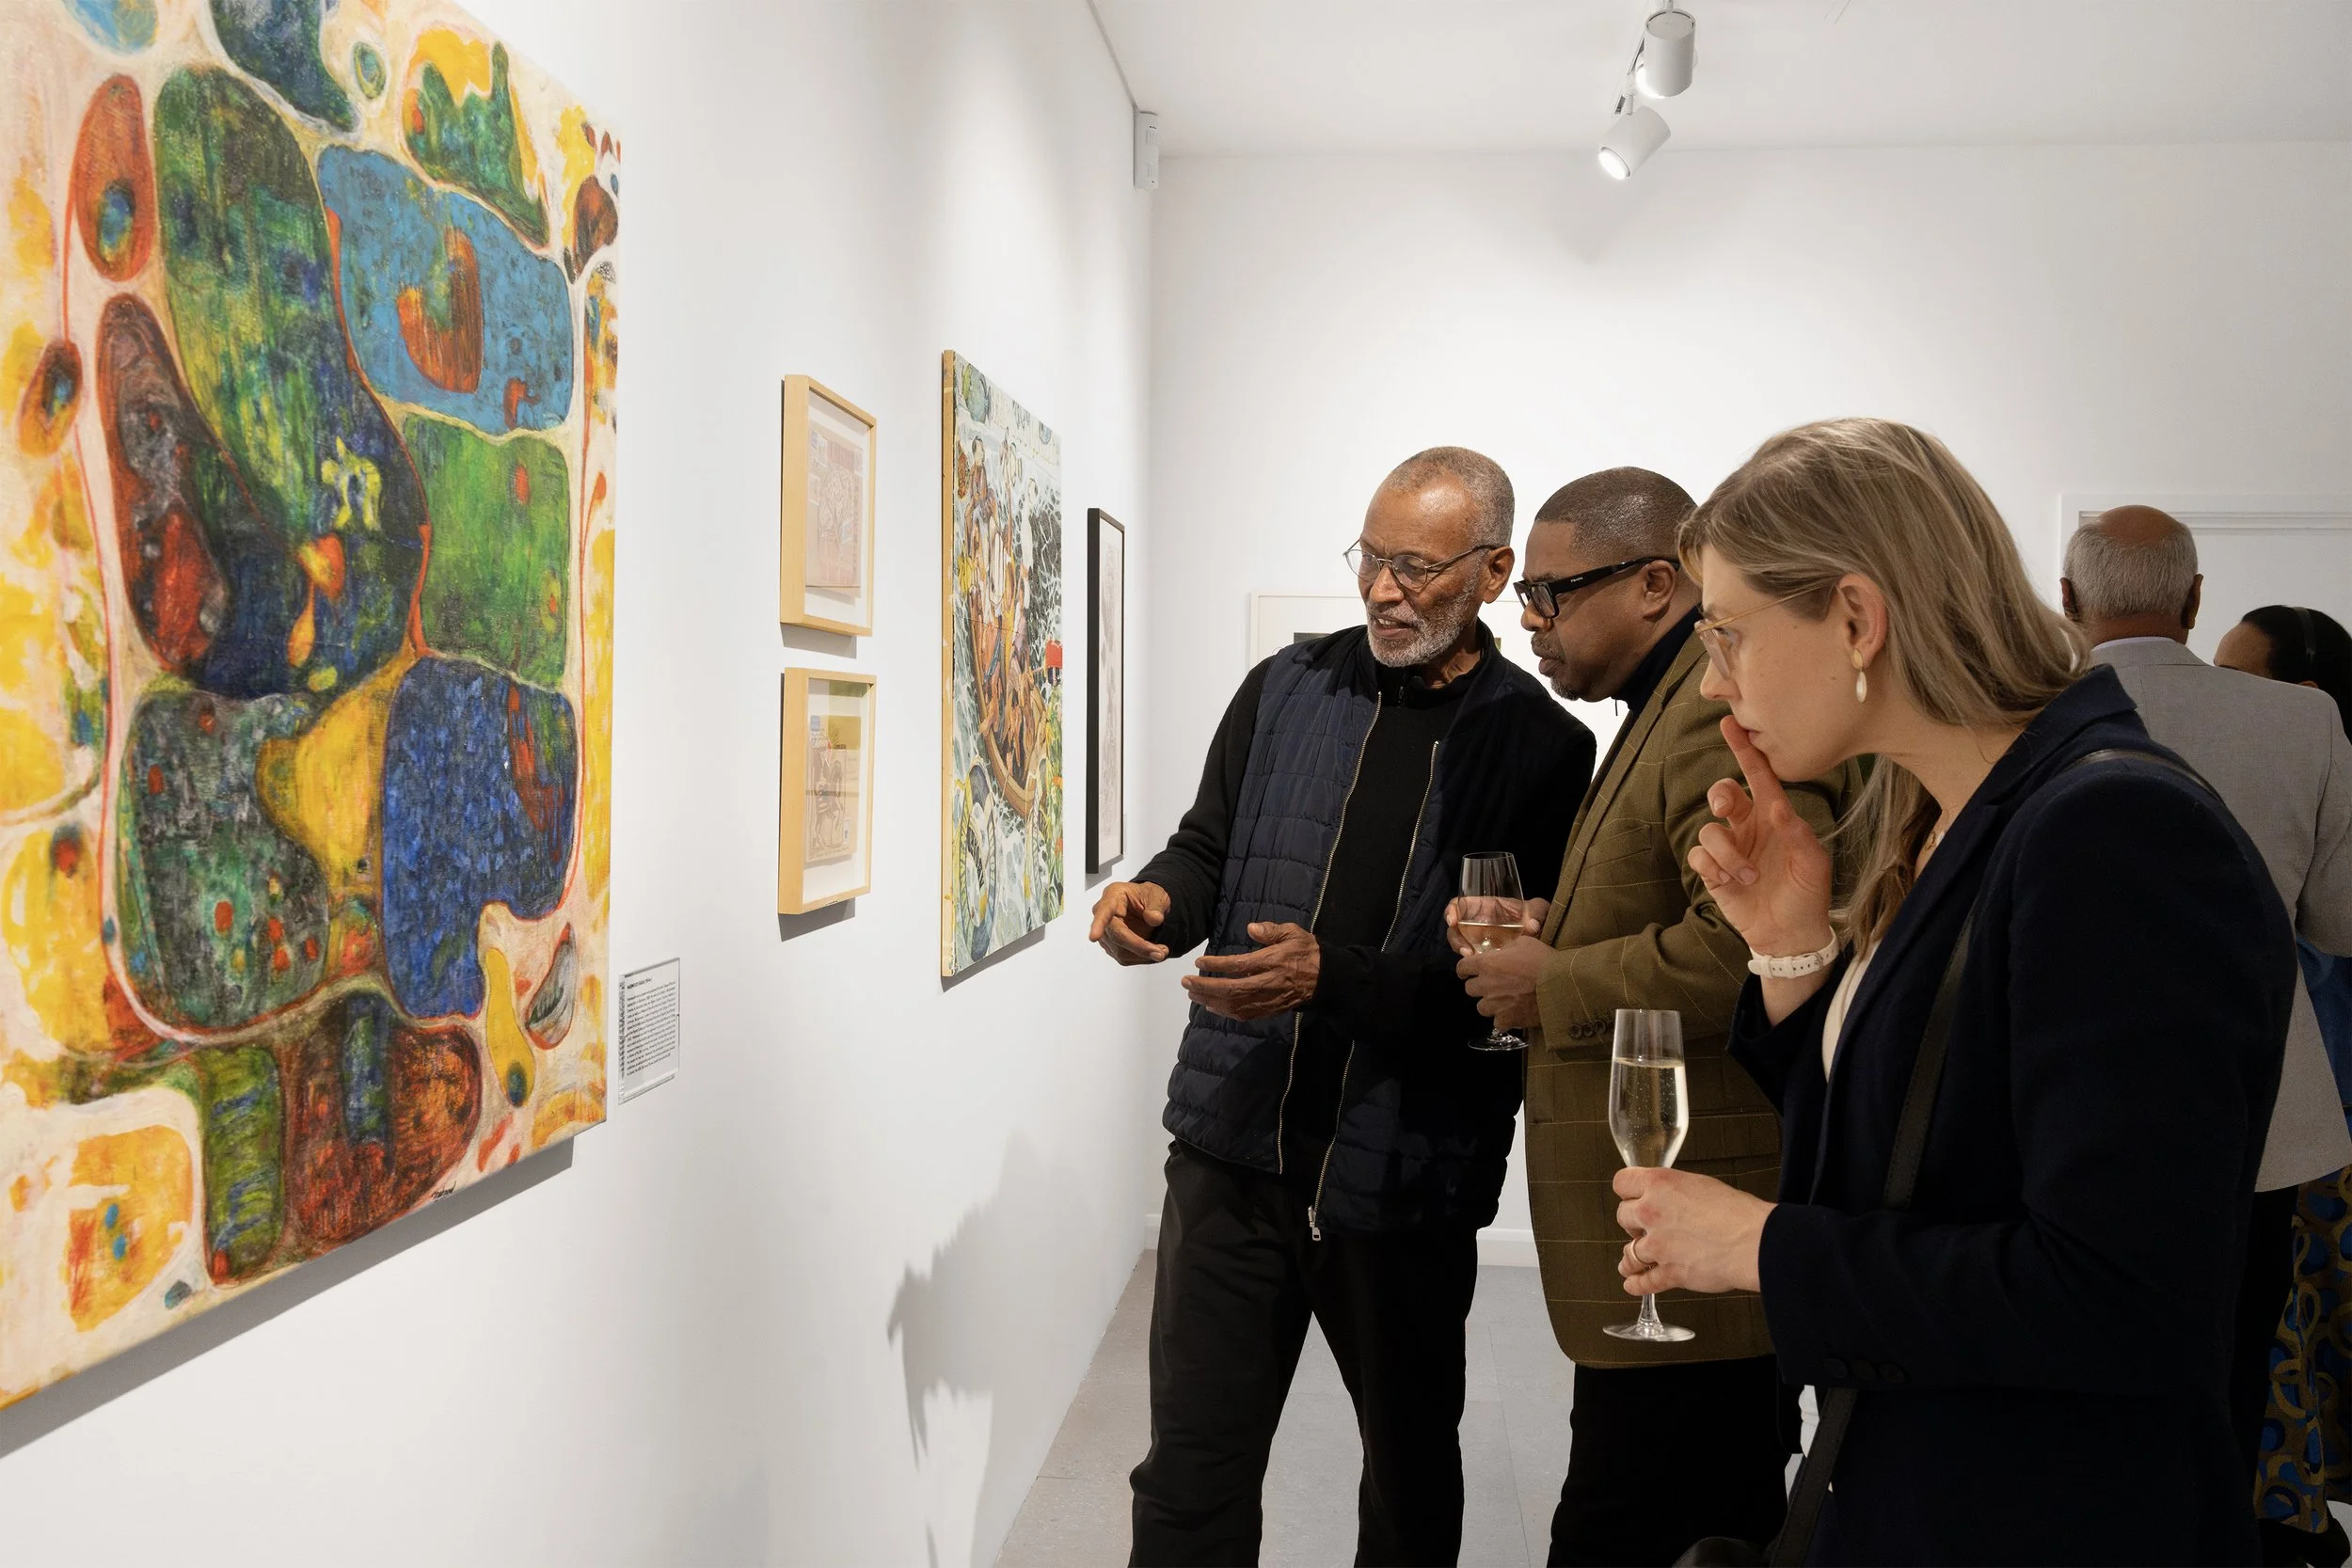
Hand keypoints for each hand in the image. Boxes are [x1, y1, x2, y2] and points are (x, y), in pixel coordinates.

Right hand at [1089, 881, 1171, 964]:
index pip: (1103, 912)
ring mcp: (1106, 932)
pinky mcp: (1111, 945)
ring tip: (1161, 951)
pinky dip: (1140, 958)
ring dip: (1142, 955)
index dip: (1098, 925)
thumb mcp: (1157, 894)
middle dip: (1139, 947)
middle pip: (1116, 936)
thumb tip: (1154, 919)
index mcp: (1113, 896)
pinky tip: (1151, 952)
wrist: (1148, 904)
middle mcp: (1105, 914)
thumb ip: (1156, 906)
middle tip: (1160, 952)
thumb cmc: (1147, 896)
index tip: (1094, 936)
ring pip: (1120, 951)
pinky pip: (1124, 957)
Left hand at [1183, 922, 1318, 1019]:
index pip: (1239, 965)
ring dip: (1211, 1000)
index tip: (1199, 962)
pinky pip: (1245, 1015)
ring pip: (1236, 1005)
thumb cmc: (1308, 952)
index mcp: (1273, 962)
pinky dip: (1225, 1012)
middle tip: (1186, 982)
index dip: (1217, 965)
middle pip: (1232, 989)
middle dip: (1206, 987)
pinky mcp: (1271, 1010)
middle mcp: (1269, 983)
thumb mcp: (1293, 933)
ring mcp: (1269, 999)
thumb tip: (1251, 927)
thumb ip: (1271, 930)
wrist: (1327, 979)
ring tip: (1193, 993)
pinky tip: (1212, 1006)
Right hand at [1445, 896, 1548, 956]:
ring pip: (1461, 944)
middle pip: (1456, 928)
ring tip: (1473, 959)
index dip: (1451, 911)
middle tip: (1466, 951)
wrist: (1542, 937)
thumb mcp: (1538, 910)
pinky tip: (1481, 966)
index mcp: (1485, 907)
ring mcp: (1479, 939)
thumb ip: (1537, 912)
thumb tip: (1532, 925)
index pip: (1460, 904)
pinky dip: (1473, 963)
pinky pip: (1472, 958)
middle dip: (1456, 940)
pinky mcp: (1484, 954)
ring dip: (1462, 952)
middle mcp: (1477, 922)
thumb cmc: (1535, 917)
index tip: (1453, 921)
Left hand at [1455, 936, 1548, 1031]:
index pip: (1463, 967)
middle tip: (1491, 985)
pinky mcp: (1507, 1020)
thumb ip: (1506, 948)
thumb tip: (1501, 953)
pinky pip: (1497, 1023)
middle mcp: (1486, 985)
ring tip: (1503, 1001)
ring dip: (1489, 1004)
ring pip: (1481, 1008)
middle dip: (1478, 986)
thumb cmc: (1543, 960)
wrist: (1560, 984)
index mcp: (1487, 964)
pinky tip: (1513, 1014)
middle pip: (1469, 989)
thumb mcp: (1524, 943)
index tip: (1467, 972)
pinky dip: (1503, 1019)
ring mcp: (1495, 1005)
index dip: (1464, 969)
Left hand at [1613, 1167, 1772, 1294]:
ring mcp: (1658, 1245)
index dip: (1627, 1191)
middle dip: (1632, 1222)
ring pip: (1629, 1251)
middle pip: (1622, 1215)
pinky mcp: (1669, 1272)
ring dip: (1632, 1256)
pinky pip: (1644, 1281)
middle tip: (1642, 1227)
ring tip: (1632, 1260)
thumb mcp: (1700, 1184)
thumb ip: (1674, 1191)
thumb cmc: (1737, 1212)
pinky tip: (1633, 1284)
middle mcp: (1652, 1212)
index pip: (1622, 1183)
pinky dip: (1637, 1285)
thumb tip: (1667, 1198)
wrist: (1755, 1241)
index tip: (1629, 1197)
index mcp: (1660, 1184)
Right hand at [1688, 715, 1836, 957]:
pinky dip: (1712, 867)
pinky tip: (1729, 882)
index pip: (1757, 775)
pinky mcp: (1714, 873)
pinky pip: (1699, 857)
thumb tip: (1776, 808)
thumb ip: (1797, 833)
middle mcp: (1748, 827)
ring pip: (1709, 831)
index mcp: (1774, 817)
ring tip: (1746, 876)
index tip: (1729, 724)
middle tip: (1725, 807)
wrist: (1791, 935)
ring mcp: (1730, 849)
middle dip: (1719, 793)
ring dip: (1726, 853)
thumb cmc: (1808, 894)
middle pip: (1722, 793)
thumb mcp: (1813, 863)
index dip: (1744, 750)